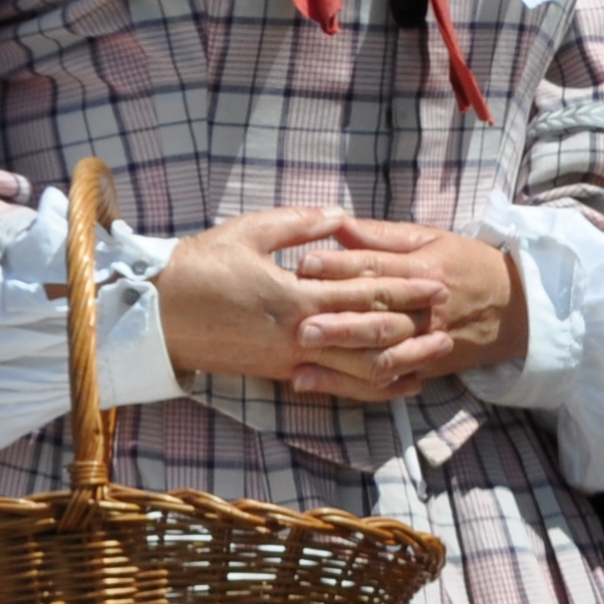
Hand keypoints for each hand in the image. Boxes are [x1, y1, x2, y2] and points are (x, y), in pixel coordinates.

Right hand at [150, 207, 441, 382]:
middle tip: (449, 321)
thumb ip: (300, 224)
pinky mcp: (278, 375)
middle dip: (414, 327)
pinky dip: (367, 386)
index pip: (364, 291)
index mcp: (295, 295)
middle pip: (371, 333)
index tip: (437, 283)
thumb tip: (340, 216)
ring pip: (356, 369)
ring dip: (398, 363)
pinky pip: (333, 384)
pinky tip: (391, 384)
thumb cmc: (199, 266)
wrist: (153, 314)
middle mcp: (298, 334)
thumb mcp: (249, 232)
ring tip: (432, 358)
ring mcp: (289, 360)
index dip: (405, 288)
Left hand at [271, 216, 528, 402]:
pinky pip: (390, 378)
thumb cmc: (467, 264)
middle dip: (338, 322)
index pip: (378, 268)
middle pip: (378, 315)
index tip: (303, 266)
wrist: (517, 307)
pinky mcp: (428, 366)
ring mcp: (428, 341)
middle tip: (299, 325)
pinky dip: (356, 385)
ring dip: (343, 360)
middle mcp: (427, 308)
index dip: (340, 266)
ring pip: (383, 353)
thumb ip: (382, 235)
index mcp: (425, 270)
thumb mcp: (431, 239)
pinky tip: (323, 383)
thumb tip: (338, 225)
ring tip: (304, 360)